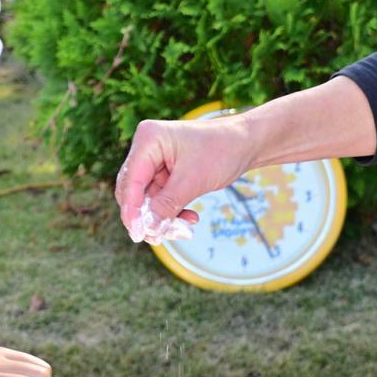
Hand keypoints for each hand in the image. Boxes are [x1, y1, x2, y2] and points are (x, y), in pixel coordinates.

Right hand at [114, 112, 259, 233]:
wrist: (245, 143)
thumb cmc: (222, 150)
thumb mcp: (193, 180)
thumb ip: (167, 205)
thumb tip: (147, 230)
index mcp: (148, 139)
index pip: (131, 181)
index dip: (132, 210)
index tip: (139, 235)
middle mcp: (146, 148)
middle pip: (133, 191)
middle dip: (147, 216)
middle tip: (162, 237)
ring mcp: (154, 160)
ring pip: (146, 199)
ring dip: (162, 217)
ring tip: (183, 230)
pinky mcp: (164, 172)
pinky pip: (159, 199)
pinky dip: (171, 211)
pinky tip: (189, 217)